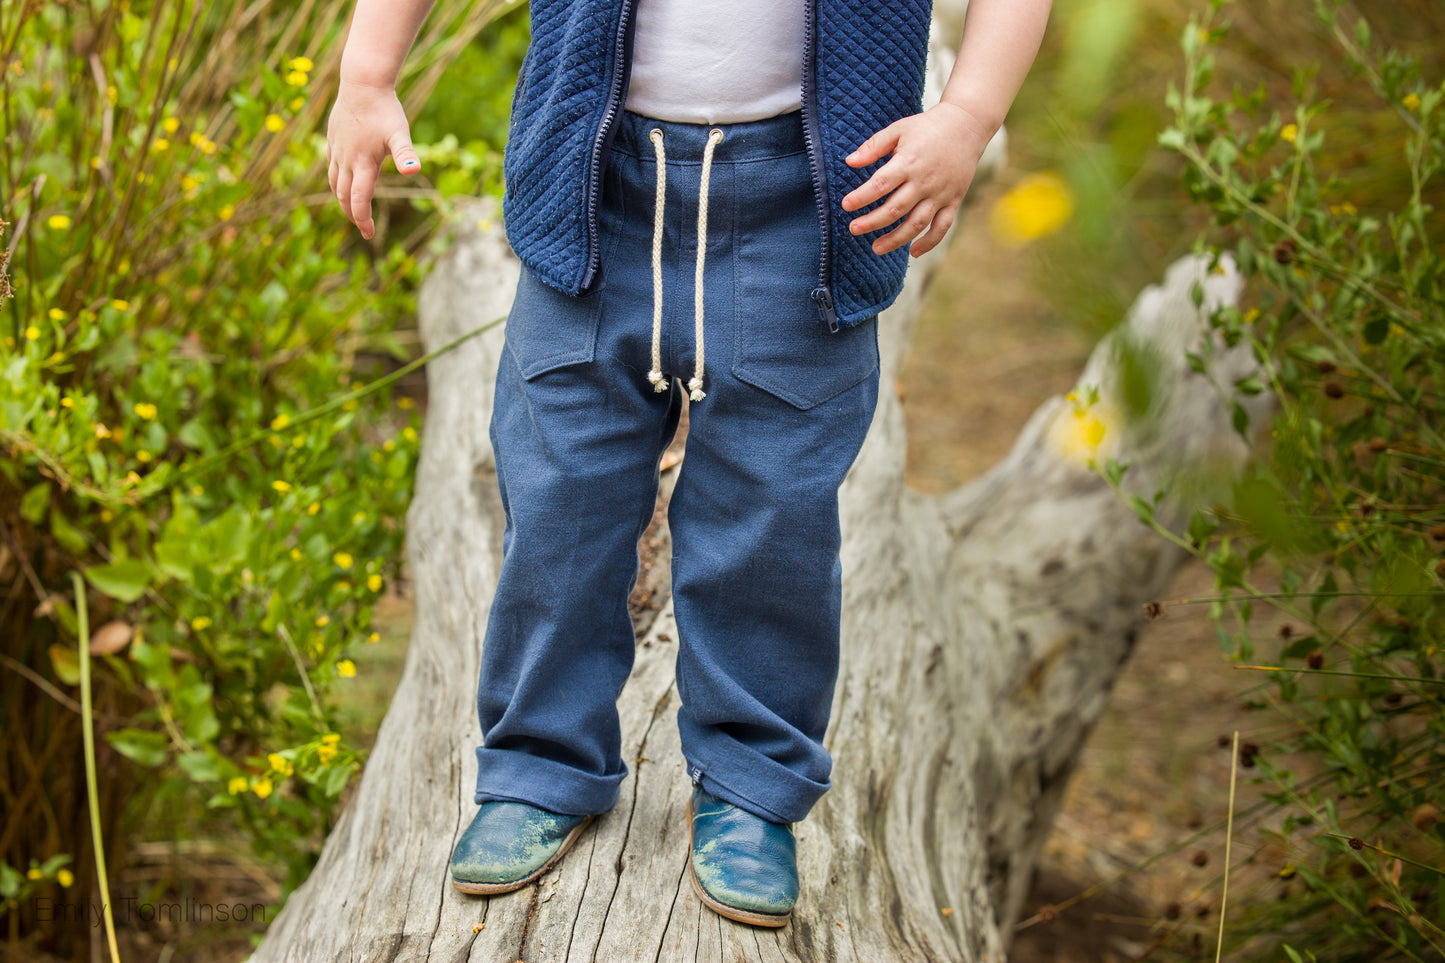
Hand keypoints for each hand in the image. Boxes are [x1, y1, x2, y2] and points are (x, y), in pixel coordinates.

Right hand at [325, 78, 421, 239]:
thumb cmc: (385, 109)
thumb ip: (406, 154)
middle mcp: (347, 160)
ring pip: (333, 182)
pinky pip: (330, 165)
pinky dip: (335, 179)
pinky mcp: (333, 139)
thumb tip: (415, 171)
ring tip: (351, 208)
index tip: (369, 234)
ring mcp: (337, 150)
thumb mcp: (400, 133)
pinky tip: (342, 180)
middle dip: (352, 214)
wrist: (362, 83)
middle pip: (343, 196)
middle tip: (363, 227)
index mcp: (363, 164)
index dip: (363, 219)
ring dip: (341, 199)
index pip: (359, 200)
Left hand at [841, 101, 994, 257]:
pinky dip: (930, 242)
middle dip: (872, 222)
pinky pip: (942, 226)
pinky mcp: (953, 200)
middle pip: (895, 209)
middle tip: (854, 229)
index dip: (862, 197)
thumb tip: (849, 162)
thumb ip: (874, 146)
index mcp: (909, 162)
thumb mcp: (899, 129)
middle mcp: (924, 181)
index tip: (846, 205)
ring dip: (896, 239)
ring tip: (876, 248)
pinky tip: (913, 252)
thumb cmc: (927, 127)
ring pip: (917, 223)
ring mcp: (940, 193)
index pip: (881, 185)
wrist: (967, 125)